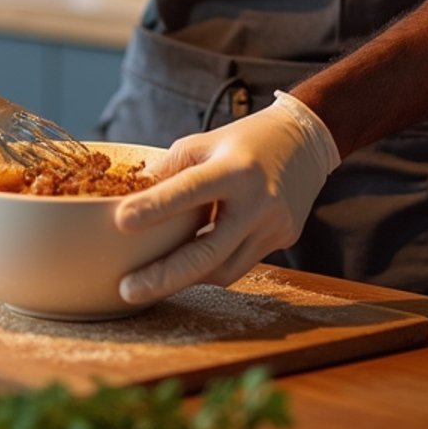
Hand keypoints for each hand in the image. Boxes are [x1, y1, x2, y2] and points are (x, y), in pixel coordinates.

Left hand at [115, 90, 339, 304]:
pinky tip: (192, 262)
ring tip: (153, 279)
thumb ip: (170, 170)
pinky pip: (240, 262)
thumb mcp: (205, 142)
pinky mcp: (282, 240)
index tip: (121, 221)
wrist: (306, 142)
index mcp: (235, 168)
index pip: (190, 190)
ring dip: (187, 277)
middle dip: (164, 276)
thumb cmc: (246, 140)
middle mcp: (258, 201)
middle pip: (207, 252)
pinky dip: (212, 265)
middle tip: (127, 288)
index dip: (155, 207)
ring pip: (223, 269)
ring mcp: (274, 226)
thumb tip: (132, 197)